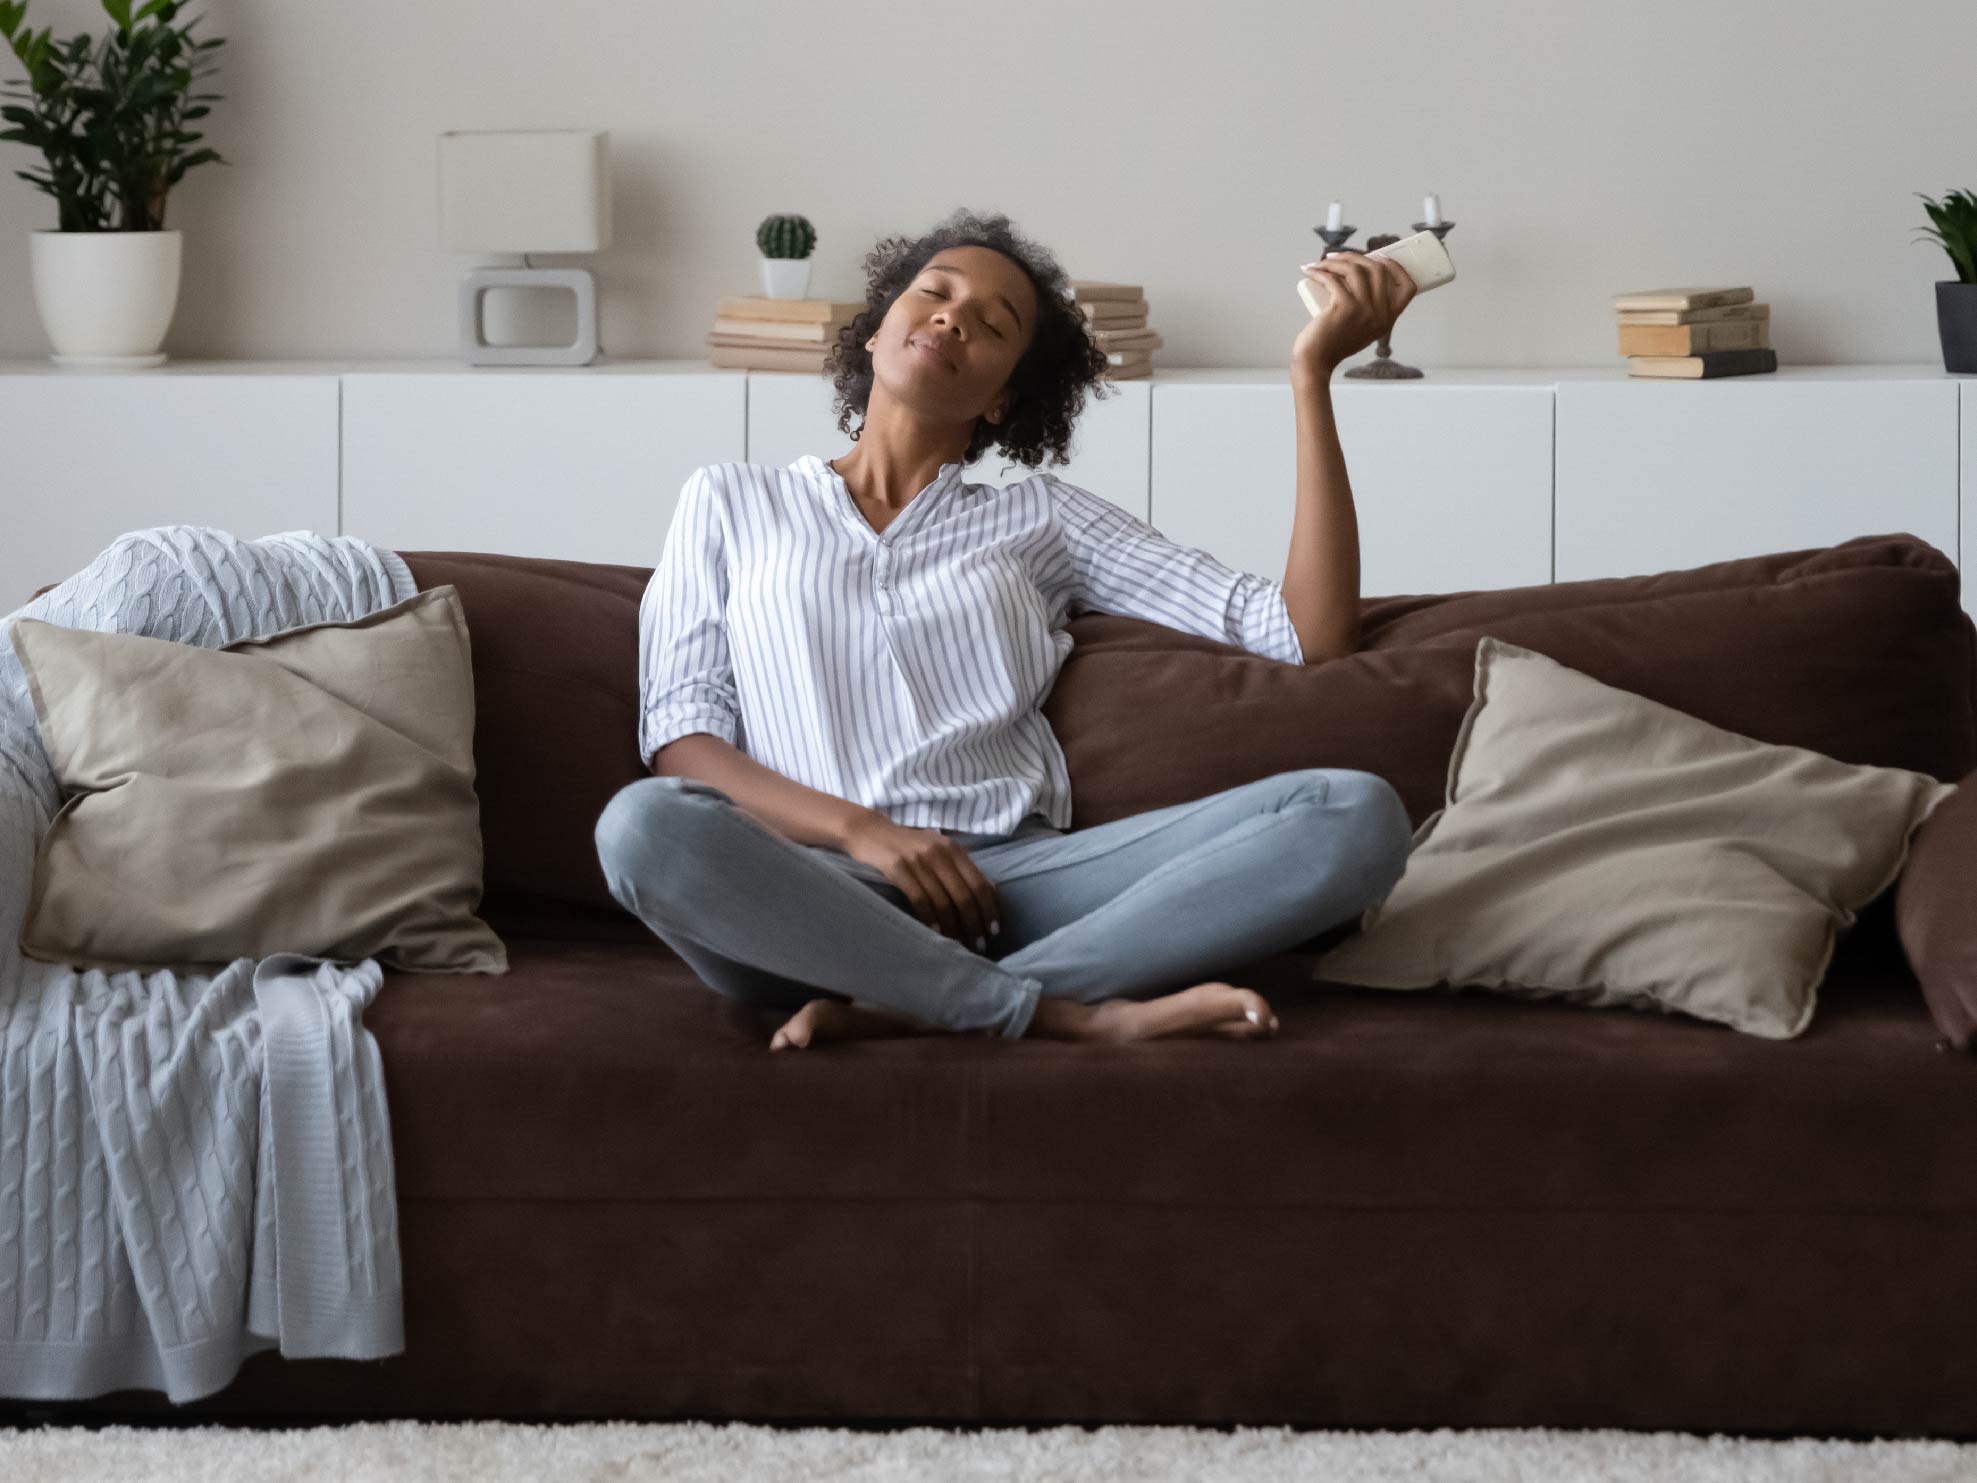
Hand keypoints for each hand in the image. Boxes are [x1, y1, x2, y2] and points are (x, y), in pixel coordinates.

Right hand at [840, 813, 1000, 951]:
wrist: (869, 832)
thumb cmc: (908, 845)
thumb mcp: (938, 849)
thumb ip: (960, 867)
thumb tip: (990, 892)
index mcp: (953, 848)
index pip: (979, 883)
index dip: (989, 909)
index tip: (994, 929)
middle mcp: (938, 852)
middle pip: (963, 895)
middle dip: (974, 923)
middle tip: (979, 944)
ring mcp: (917, 859)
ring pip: (942, 901)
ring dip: (953, 927)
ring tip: (958, 944)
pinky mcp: (897, 867)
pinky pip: (919, 899)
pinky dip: (929, 919)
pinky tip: (935, 933)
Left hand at [1292, 251, 1417, 380]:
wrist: (1315, 362)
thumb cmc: (1333, 343)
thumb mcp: (1360, 328)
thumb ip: (1368, 310)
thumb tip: (1361, 275)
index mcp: (1388, 319)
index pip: (1408, 287)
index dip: (1397, 267)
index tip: (1378, 256)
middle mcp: (1380, 314)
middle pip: (1378, 270)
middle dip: (1356, 257)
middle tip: (1335, 258)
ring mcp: (1364, 310)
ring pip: (1355, 270)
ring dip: (1335, 261)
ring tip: (1320, 264)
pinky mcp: (1345, 307)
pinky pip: (1334, 279)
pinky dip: (1320, 272)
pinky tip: (1310, 271)